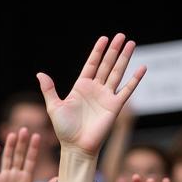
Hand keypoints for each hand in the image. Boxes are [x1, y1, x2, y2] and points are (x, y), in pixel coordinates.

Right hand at [0, 128, 55, 181]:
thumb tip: (58, 179)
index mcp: (26, 179)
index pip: (30, 160)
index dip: (33, 148)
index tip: (37, 136)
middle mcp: (15, 176)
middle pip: (19, 155)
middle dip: (22, 143)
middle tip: (25, 129)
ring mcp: (4, 178)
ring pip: (7, 158)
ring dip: (10, 147)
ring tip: (13, 134)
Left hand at [37, 34, 144, 156]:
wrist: (76, 147)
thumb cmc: (64, 130)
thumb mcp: (54, 107)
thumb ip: (49, 90)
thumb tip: (39, 74)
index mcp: (81, 88)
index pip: (91, 65)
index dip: (97, 52)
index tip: (104, 39)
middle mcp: (95, 90)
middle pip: (106, 65)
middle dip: (113, 50)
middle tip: (120, 35)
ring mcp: (106, 97)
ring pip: (117, 73)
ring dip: (124, 58)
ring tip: (131, 43)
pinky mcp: (115, 106)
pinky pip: (127, 90)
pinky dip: (135, 80)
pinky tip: (142, 68)